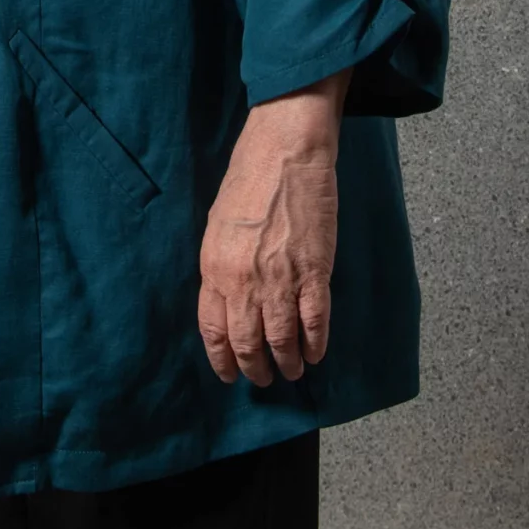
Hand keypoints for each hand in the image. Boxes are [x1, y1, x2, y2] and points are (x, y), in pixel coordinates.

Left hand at [198, 74, 347, 386]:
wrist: (285, 150)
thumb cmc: (249, 177)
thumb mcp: (219, 225)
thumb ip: (222, 265)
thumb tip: (229, 298)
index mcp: (214, 267)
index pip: (213, 329)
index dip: (222, 358)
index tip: (229, 374)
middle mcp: (243, 280)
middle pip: (247, 342)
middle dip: (255, 368)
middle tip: (264, 378)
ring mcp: (280, 279)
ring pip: (281, 340)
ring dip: (287, 362)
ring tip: (292, 371)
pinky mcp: (314, 271)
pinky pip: (314, 322)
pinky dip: (315, 344)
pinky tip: (315, 354)